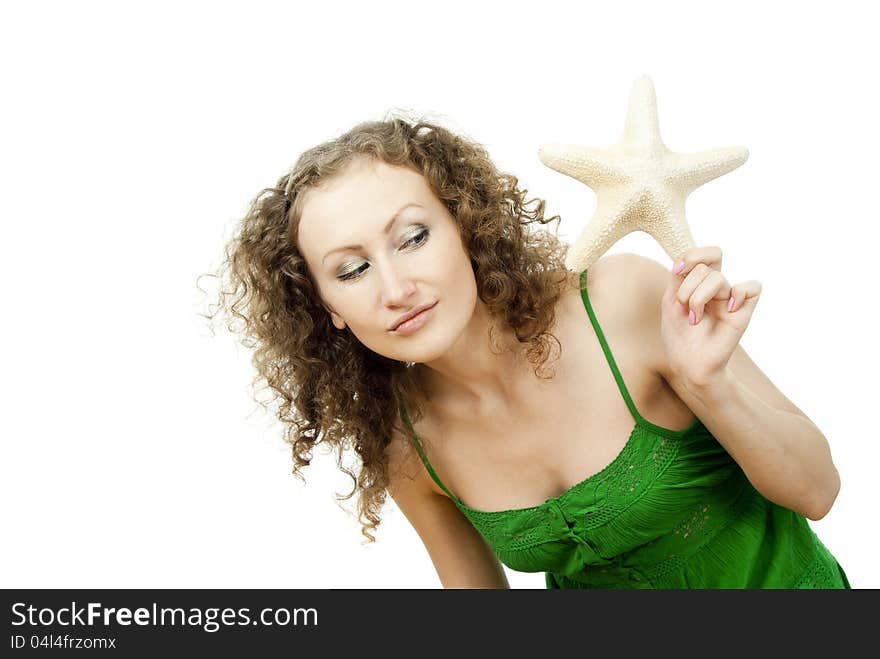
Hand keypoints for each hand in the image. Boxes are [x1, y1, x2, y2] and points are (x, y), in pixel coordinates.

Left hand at [661, 246, 761, 386]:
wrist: (687, 363)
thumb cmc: (679, 334)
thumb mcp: (670, 300)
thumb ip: (679, 276)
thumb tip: (686, 260)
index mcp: (700, 282)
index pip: (705, 254)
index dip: (691, 255)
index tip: (677, 271)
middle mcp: (717, 288)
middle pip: (707, 265)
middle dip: (687, 286)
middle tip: (683, 306)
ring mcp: (731, 299)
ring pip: (717, 278)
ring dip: (697, 298)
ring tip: (694, 317)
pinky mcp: (743, 313)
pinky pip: (752, 288)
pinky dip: (738, 294)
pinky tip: (726, 309)